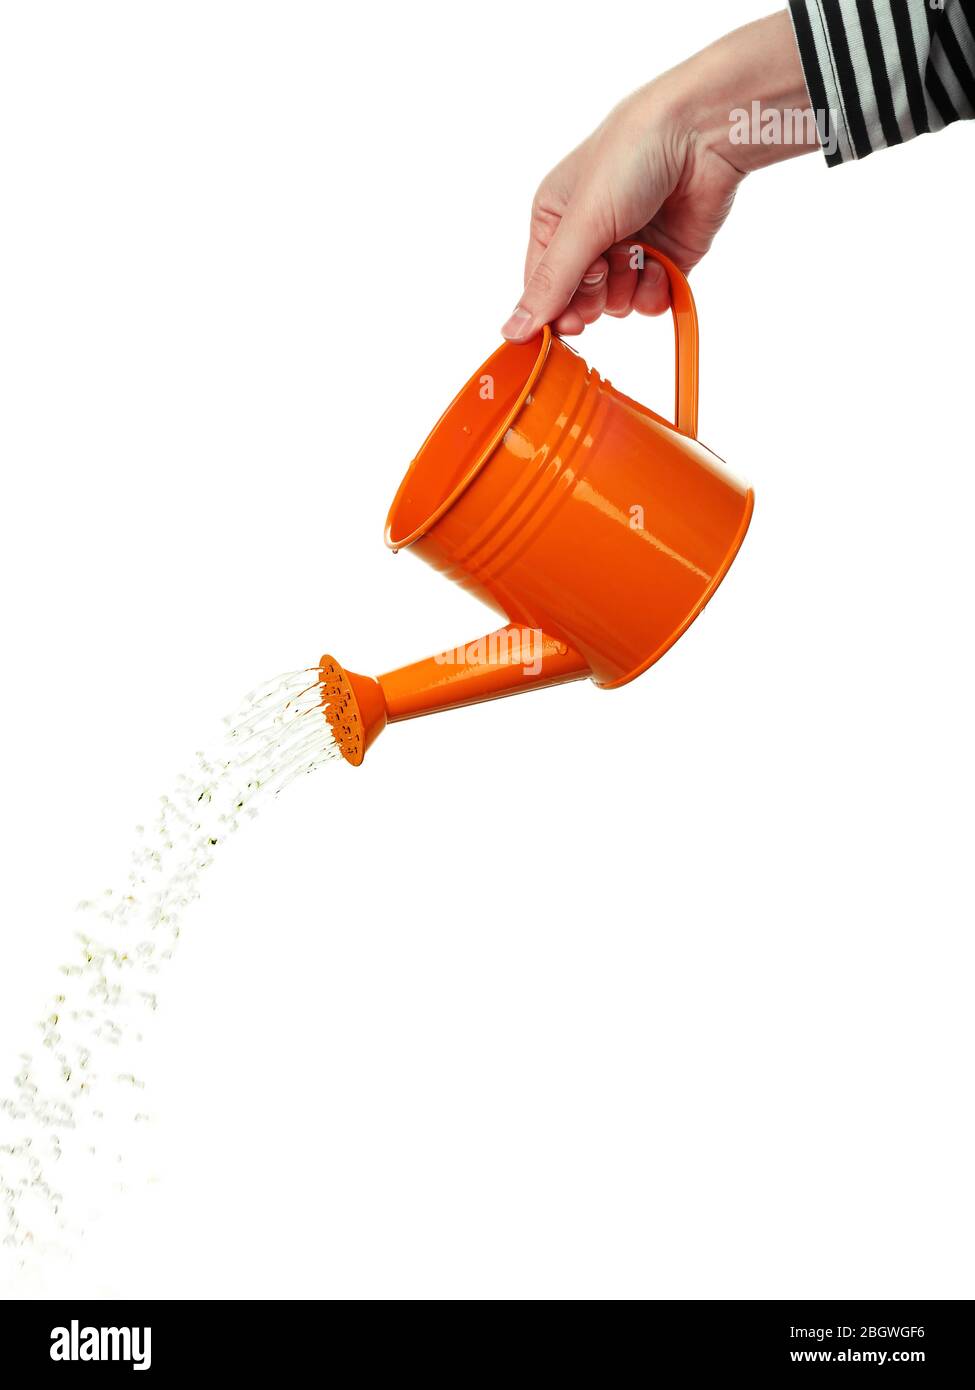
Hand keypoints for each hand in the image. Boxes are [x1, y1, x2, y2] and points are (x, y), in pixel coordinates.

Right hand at [502, 11, 813, 340]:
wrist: (701, 134)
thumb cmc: (631, 156)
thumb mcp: (582, 223)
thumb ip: (550, 283)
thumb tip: (513, 331)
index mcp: (554, 221)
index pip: (541, 288)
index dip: (554, 309)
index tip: (571, 318)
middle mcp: (587, 239)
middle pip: (578, 303)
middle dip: (594, 293)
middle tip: (607, 264)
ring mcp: (627, 251)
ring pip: (616, 306)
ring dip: (628, 286)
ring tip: (639, 249)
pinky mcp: (663, 260)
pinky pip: (649, 303)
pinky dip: (656, 290)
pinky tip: (660, 261)